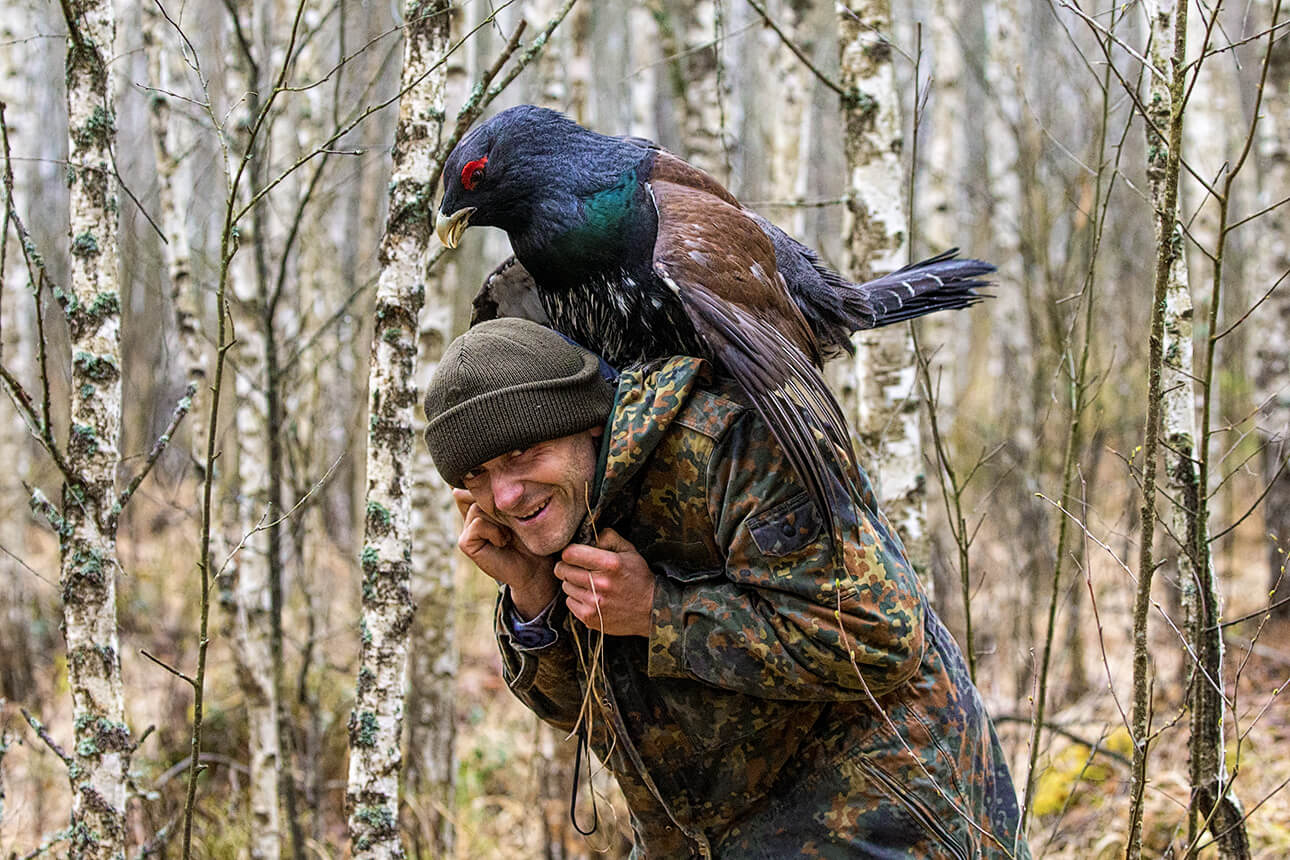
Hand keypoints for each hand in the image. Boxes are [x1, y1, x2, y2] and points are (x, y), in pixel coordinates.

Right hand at [452, 488, 557, 618]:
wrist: (536, 564)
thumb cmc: (531, 534)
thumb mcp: (517, 508)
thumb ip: (497, 495)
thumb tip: (465, 483)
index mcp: (480, 502)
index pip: (477, 484)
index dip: (494, 488)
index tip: (511, 500)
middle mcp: (469, 513)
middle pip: (478, 493)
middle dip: (500, 505)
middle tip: (513, 523)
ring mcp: (466, 528)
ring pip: (479, 507)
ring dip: (500, 520)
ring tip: (509, 533)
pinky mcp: (465, 543)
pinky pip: (478, 524)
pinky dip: (495, 531)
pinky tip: (503, 541)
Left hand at [555, 528, 655, 636]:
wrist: (651, 609)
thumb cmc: (638, 577)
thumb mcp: (629, 551)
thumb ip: (609, 537)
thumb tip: (590, 534)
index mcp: (610, 563)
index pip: (570, 553)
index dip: (569, 552)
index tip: (573, 554)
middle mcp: (600, 583)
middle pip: (562, 570)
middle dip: (567, 566)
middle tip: (578, 568)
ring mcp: (594, 603)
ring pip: (565, 586)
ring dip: (572, 583)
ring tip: (588, 584)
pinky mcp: (589, 617)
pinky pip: (569, 602)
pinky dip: (576, 599)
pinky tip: (591, 597)